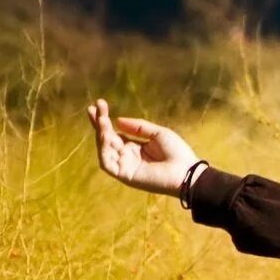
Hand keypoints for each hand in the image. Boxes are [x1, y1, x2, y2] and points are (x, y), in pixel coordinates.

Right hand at [88, 99, 202, 195]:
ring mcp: (124, 166)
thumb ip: (137, 127)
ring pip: (105, 149)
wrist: (186, 171)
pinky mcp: (124, 175)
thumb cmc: (176, 153)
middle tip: (93, 108)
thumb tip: (117, 120)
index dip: (105, 120)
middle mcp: (127, 156)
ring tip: (102, 119)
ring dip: (100, 134)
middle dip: (99, 124)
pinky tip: (105, 135)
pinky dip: (103, 149)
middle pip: (107, 139)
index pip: (115, 132)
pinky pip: (107, 163)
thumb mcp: (157, 133)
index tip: (99, 104)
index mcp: (135, 147)